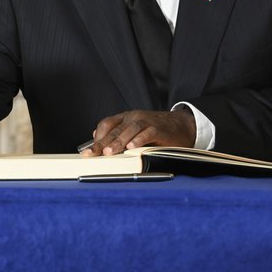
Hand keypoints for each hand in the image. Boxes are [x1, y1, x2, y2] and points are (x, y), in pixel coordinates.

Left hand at [81, 109, 196, 156]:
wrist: (182, 125)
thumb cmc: (155, 130)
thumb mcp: (134, 130)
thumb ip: (116, 132)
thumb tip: (96, 135)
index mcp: (125, 118)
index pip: (107, 124)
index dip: (97, 138)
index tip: (89, 152)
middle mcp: (134, 117)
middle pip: (115, 129)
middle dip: (102, 143)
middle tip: (93, 154)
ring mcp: (147, 121)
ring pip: (130, 129)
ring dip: (118, 141)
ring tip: (109, 152)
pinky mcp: (159, 129)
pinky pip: (148, 133)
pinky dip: (139, 139)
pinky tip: (132, 147)